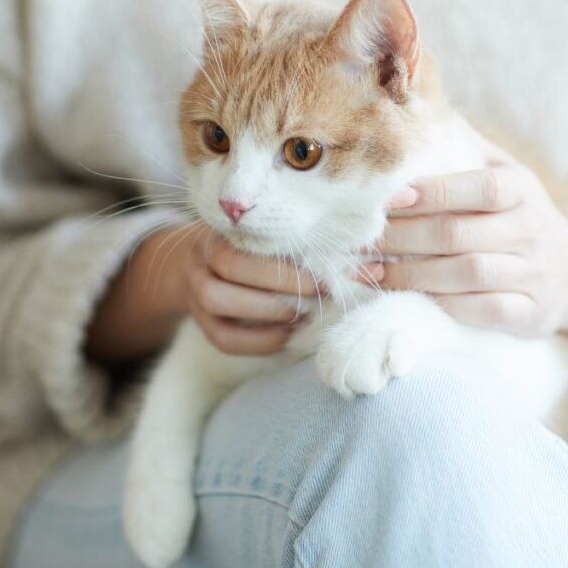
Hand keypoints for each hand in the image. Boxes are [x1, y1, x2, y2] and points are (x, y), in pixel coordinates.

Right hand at [86, 225, 320, 362]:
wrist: (203, 263)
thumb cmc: (257, 248)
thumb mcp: (277, 236)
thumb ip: (315, 245)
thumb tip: (373, 267)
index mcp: (226, 225)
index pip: (249, 235)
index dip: (289, 259)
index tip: (328, 274)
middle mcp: (202, 252)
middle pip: (230, 264)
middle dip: (281, 282)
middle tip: (320, 293)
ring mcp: (194, 286)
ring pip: (216, 299)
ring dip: (264, 310)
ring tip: (299, 316)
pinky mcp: (198, 319)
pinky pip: (222, 337)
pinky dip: (256, 342)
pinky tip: (285, 337)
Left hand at [377, 157, 567, 368]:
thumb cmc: (519, 215)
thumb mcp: (504, 173)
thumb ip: (464, 146)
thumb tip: (415, 109)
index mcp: (522, 189)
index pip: (480, 188)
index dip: (434, 192)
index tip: (388, 199)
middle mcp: (531, 230)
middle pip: (460, 234)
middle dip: (403, 238)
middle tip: (362, 240)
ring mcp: (533, 274)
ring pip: (467, 275)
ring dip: (411, 275)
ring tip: (370, 272)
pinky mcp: (531, 314)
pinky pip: (484, 312)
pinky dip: (443, 306)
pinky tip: (408, 299)